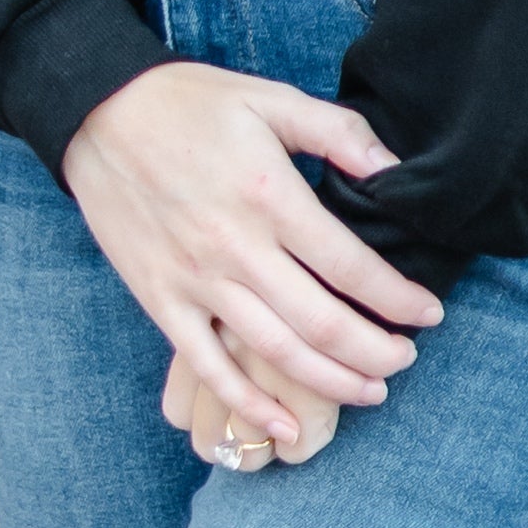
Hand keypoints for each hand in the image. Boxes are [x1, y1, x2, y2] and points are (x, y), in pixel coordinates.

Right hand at [62, 59, 439, 449]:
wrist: (98, 113)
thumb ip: (338, 132)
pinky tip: (284, 428)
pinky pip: (208, 366)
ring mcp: (196, 281)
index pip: (351, 265)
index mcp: (270, 196)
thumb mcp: (271, 99)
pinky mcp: (162, 301)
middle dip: (376, 352)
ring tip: (371, 392)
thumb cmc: (191, 102)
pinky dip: (247, 404)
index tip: (429, 312)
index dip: (398, 297)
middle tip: (406, 360)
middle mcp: (236, 248)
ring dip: (331, 382)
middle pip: (322, 322)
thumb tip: (395, 167)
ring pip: (275, 352)